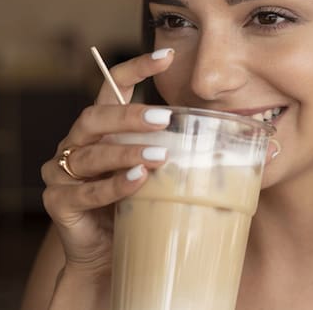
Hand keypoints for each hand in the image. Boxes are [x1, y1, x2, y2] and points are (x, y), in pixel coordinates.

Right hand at [41, 48, 173, 276]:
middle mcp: (75, 144)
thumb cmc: (135, 208)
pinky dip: (114, 186)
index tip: (167, 55)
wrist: (105, 256)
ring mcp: (61, 173)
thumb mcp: (158, 173)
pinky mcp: (58, 202)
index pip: (112, 87)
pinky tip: (138, 181)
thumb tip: (254, 145)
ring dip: (127, 153)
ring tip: (159, 157)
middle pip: (95, 118)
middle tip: (163, 118)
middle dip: (129, 116)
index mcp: (99, 129)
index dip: (136, 68)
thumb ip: (183, 152)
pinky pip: (87, 192)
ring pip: (91, 155)